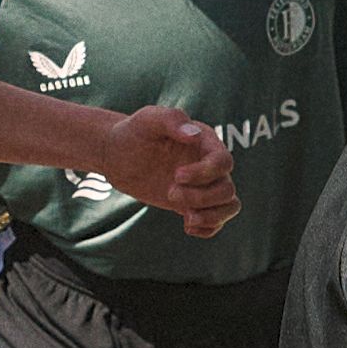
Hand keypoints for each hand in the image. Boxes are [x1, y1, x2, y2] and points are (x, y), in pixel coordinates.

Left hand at [97, 103, 235, 233]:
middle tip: (170, 193)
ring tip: (186, 218)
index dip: (204, 174)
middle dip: (201, 198)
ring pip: (229, 205)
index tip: (175, 176)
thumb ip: (171, 120)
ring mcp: (204, 184)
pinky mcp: (194, 202)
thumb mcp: (148, 119)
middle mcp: (209, 164)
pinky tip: (187, 227)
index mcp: (206, 141)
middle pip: (226, 188)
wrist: (118, 155)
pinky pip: (217, 219)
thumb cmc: (134, 132)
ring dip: (210, 216)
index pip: (223, 162)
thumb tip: (194, 136)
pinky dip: (208, 228)